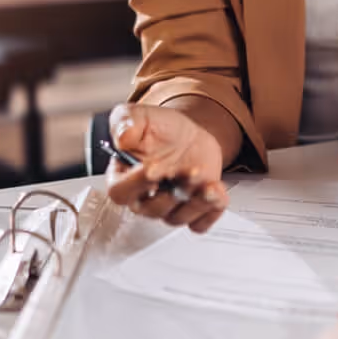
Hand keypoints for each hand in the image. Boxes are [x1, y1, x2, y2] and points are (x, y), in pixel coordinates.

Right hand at [105, 103, 228, 232]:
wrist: (187, 134)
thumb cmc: (159, 129)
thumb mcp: (138, 115)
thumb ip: (125, 121)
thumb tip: (122, 136)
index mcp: (124, 177)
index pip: (121, 192)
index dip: (137, 183)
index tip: (153, 168)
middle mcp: (144, 197)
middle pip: (152, 209)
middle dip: (173, 193)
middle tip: (190, 172)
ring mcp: (169, 205)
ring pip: (178, 217)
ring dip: (196, 203)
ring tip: (209, 185)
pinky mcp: (192, 207)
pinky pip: (200, 223)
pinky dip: (210, 212)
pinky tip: (217, 194)